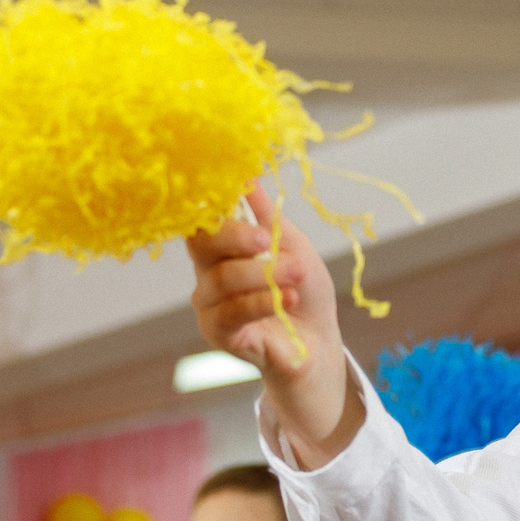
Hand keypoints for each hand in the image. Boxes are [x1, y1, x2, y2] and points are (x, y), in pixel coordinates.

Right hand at [187, 183, 360, 466]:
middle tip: (270, 240)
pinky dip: (260, 302)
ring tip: (296, 275)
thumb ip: (268, 217)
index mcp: (222, 246)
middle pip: (202, 243)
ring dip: (264, 275)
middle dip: (238, 237)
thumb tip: (248, 178)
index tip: (242, 193)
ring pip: (221, 279)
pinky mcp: (219, 334)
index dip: (216, 204)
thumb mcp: (293, 246)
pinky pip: (231, 313)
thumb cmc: (303, 292)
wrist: (317, 341)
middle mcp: (208, 272)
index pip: (203, 217)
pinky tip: (287, 300)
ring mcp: (210, 304)